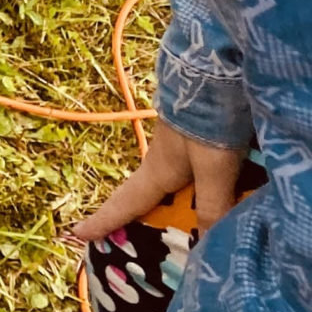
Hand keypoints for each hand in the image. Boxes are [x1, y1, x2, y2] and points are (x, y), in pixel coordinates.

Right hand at [71, 122, 247, 242]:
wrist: (219, 64)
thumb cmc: (207, 118)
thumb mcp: (212, 166)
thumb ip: (212, 204)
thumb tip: (206, 247)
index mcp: (159, 168)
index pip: (127, 201)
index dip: (105, 219)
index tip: (79, 234)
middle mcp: (169, 157)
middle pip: (155, 193)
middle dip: (149, 214)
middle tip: (148, 238)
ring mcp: (188, 142)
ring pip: (183, 180)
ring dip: (187, 199)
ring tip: (198, 219)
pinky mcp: (209, 131)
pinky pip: (207, 167)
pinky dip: (213, 182)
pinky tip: (232, 189)